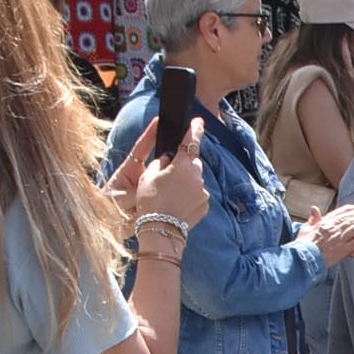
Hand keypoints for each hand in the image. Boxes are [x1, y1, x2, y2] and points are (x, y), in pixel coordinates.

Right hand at [129, 119, 210, 234]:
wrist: (161, 230)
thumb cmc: (150, 201)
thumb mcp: (148, 176)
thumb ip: (160, 163)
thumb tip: (167, 159)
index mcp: (183, 166)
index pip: (191, 142)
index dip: (195, 130)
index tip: (198, 122)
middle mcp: (197, 177)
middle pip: (193, 162)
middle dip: (184, 163)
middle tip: (169, 173)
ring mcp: (203, 192)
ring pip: (196, 178)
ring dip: (187, 180)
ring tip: (171, 192)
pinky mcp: (205, 205)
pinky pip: (198, 193)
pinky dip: (190, 193)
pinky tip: (178, 202)